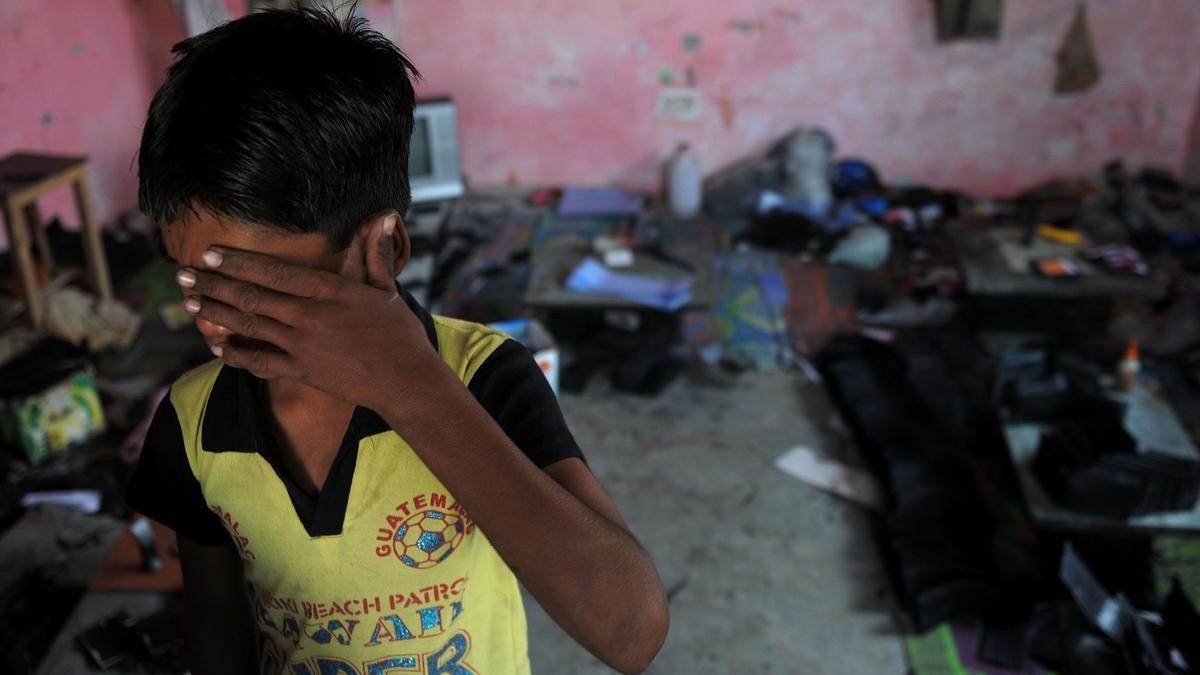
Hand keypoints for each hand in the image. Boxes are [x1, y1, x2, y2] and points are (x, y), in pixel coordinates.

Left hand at [176, 212, 439, 410]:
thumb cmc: (400, 334)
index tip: (210, 253)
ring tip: (190, 303)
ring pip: (249, 325)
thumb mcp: (388, 290)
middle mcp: (309, 316)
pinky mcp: (301, 372)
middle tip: (183, 274)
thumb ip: (376, 255)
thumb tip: (385, 218)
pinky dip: (236, 354)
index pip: (274, 271)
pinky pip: (259, 361)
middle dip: (213, 284)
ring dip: (216, 313)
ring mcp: (302, 346)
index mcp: (329, 291)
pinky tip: (217, 347)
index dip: (238, 262)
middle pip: (251, 296)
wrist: (406, 382)